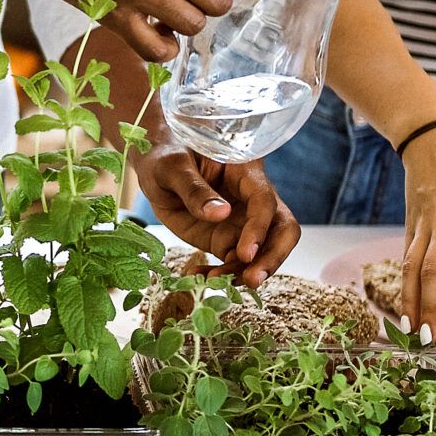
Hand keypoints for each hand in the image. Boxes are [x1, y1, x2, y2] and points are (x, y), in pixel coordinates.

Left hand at [136, 144, 300, 285]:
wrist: (154, 167)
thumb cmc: (166, 155)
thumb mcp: (172, 167)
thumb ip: (194, 189)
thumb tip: (221, 214)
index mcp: (245, 172)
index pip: (265, 201)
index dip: (259, 228)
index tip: (245, 252)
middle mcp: (251, 200)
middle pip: (281, 230)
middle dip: (272, 258)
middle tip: (252, 280)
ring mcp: (241, 223)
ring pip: (259, 253)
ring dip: (243, 272)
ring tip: (214, 281)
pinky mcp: (226, 240)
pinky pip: (233, 263)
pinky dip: (220, 275)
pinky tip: (199, 276)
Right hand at [398, 126, 435, 337]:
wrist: (431, 136)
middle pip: (432, 269)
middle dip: (432, 306)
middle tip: (433, 339)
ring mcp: (423, 225)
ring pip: (412, 268)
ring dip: (412, 302)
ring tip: (415, 332)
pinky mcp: (411, 226)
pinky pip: (404, 260)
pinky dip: (403, 288)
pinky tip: (406, 310)